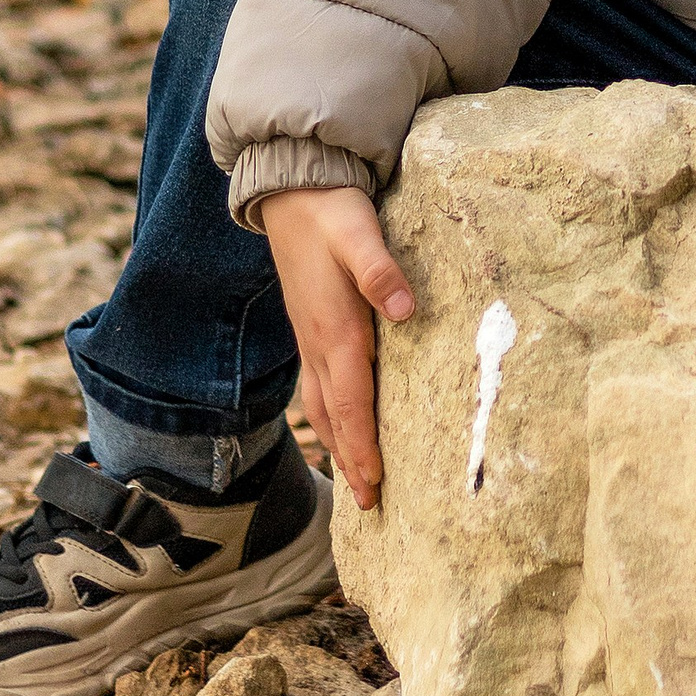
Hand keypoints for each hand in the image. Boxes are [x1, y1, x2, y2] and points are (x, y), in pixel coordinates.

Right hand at [261, 185, 413, 506]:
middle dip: (352, 460)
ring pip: (322, 406)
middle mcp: (319, 343)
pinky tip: (341, 423)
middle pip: (336, 416)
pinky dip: (330, 416)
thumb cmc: (332, 211)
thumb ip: (380, 270)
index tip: (374, 485)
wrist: (292, 191)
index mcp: (336, 329)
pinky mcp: (312, 329)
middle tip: (369, 505)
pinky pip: (318, 387)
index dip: (364, 445)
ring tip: (355, 479)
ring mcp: (311, 338)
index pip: (352, 401)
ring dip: (339, 444)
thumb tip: (403, 310)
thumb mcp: (360, 232)